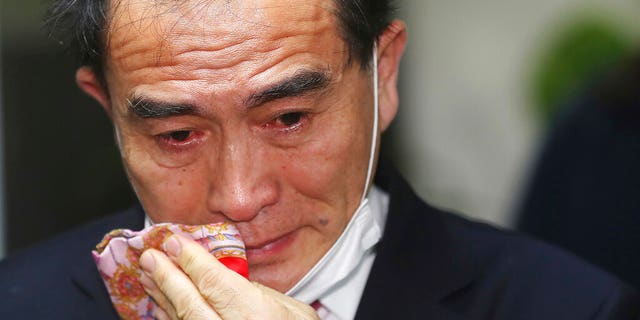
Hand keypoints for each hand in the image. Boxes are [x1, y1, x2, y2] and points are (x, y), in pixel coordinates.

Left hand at [138, 234, 319, 319]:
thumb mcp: (296, 311)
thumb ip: (260, 293)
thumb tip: (226, 274)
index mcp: (259, 317)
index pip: (216, 283)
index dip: (192, 260)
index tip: (175, 242)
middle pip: (192, 304)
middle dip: (168, 278)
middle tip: (150, 256)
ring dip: (163, 298)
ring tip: (148, 276)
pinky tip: (161, 306)